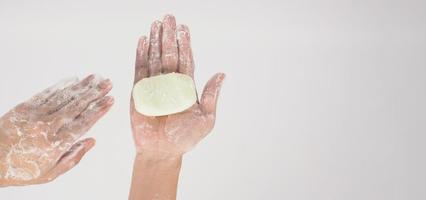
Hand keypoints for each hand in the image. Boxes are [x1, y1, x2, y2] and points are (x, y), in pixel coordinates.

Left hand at [0, 75, 112, 185]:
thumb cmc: (20, 169)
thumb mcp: (51, 173)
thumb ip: (73, 157)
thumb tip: (91, 142)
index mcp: (58, 143)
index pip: (85, 122)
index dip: (99, 110)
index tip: (111, 100)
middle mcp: (49, 126)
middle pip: (78, 105)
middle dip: (96, 93)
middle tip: (108, 83)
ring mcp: (37, 115)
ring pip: (65, 96)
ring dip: (83, 86)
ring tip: (96, 77)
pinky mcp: (25, 107)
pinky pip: (47, 93)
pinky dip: (61, 85)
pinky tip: (73, 79)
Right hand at [130, 15, 224, 155]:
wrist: (162, 151)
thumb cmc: (184, 137)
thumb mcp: (205, 119)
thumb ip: (210, 96)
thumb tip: (222, 74)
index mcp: (187, 87)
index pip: (186, 60)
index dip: (185, 44)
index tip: (184, 28)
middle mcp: (171, 82)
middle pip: (170, 54)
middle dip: (169, 36)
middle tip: (169, 17)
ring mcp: (154, 85)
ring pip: (155, 58)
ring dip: (155, 41)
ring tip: (156, 24)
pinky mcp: (139, 91)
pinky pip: (140, 70)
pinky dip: (140, 55)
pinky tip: (142, 41)